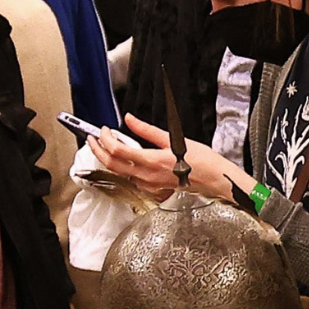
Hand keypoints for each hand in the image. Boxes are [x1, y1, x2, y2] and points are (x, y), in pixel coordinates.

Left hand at [90, 116, 245, 205]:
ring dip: (107, 160)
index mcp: (152, 161)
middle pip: (112, 164)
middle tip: (93, 138)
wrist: (214, 179)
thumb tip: (130, 119)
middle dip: (98, 150)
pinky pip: (130, 180)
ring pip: (118, 173)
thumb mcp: (174, 139)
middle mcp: (147, 176)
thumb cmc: (201, 161)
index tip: (104, 130)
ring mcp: (149, 185)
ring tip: (104, 148)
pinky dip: (121, 169)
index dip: (106, 139)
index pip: (118, 150)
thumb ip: (147, 130)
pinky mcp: (153, 189)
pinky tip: (122, 162)